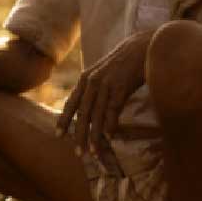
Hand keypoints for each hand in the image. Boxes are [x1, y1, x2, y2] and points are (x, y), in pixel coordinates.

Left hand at [55, 31, 151, 155]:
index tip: (58, 136)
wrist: (143, 47)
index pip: (71, 103)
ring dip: (95, 136)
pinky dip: (110, 125)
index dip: (64, 120)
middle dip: (79, 135)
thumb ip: (94, 89)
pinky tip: (109, 137)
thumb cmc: (124, 63)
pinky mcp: (121, 87)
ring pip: (96, 115)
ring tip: (93, 151)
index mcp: (86, 78)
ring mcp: (106, 84)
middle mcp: (92, 81)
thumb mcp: (103, 73)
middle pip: (82, 113)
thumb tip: (91, 109)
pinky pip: (112, 110)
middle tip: (78, 153)